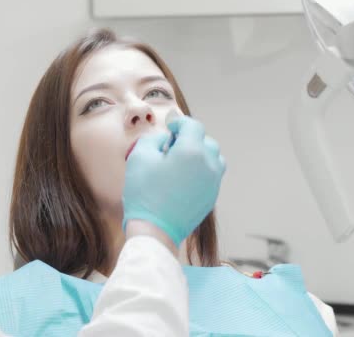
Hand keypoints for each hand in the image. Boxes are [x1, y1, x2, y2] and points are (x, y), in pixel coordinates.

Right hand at [123, 116, 225, 245]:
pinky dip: (200, 171)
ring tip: (180, 162)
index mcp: (192, 151)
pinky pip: (211, 176)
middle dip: (190, 138)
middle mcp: (209, 165)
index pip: (193, 126)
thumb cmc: (145, 194)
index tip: (171, 126)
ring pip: (213, 158)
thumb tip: (164, 138)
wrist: (155, 231)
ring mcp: (213, 183)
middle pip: (206, 141)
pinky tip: (182, 179)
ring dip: (199, 154)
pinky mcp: (212, 197)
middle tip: (171, 146)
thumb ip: (153, 138)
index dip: (180, 122)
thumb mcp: (139, 157)